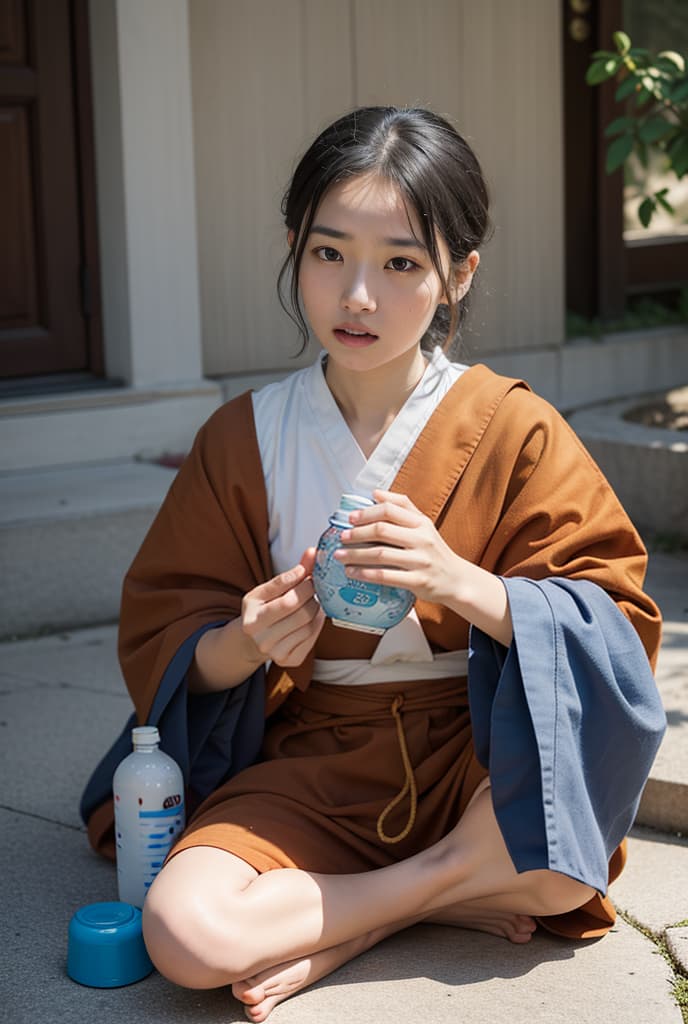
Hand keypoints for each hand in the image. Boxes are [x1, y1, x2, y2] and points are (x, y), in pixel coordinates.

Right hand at [241, 548, 324, 666]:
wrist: (253, 639)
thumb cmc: (260, 609)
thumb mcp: (266, 590)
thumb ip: (288, 574)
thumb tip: (312, 553)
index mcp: (252, 621)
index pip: (288, 601)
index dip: (305, 585)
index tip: (310, 576)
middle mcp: (262, 641)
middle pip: (302, 614)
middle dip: (312, 597)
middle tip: (313, 588)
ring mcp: (276, 654)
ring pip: (309, 625)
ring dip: (316, 609)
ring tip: (312, 600)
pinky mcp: (290, 661)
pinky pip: (312, 638)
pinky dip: (317, 624)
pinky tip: (313, 616)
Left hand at [334, 490, 464, 606]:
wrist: (456, 579)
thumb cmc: (434, 551)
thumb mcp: (423, 525)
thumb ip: (402, 507)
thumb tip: (375, 493)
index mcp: (421, 523)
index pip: (390, 510)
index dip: (367, 512)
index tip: (351, 518)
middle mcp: (422, 539)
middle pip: (382, 531)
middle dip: (357, 533)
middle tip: (342, 537)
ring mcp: (420, 561)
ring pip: (380, 555)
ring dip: (355, 555)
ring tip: (340, 555)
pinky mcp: (417, 581)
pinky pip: (386, 576)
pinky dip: (365, 574)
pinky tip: (352, 573)